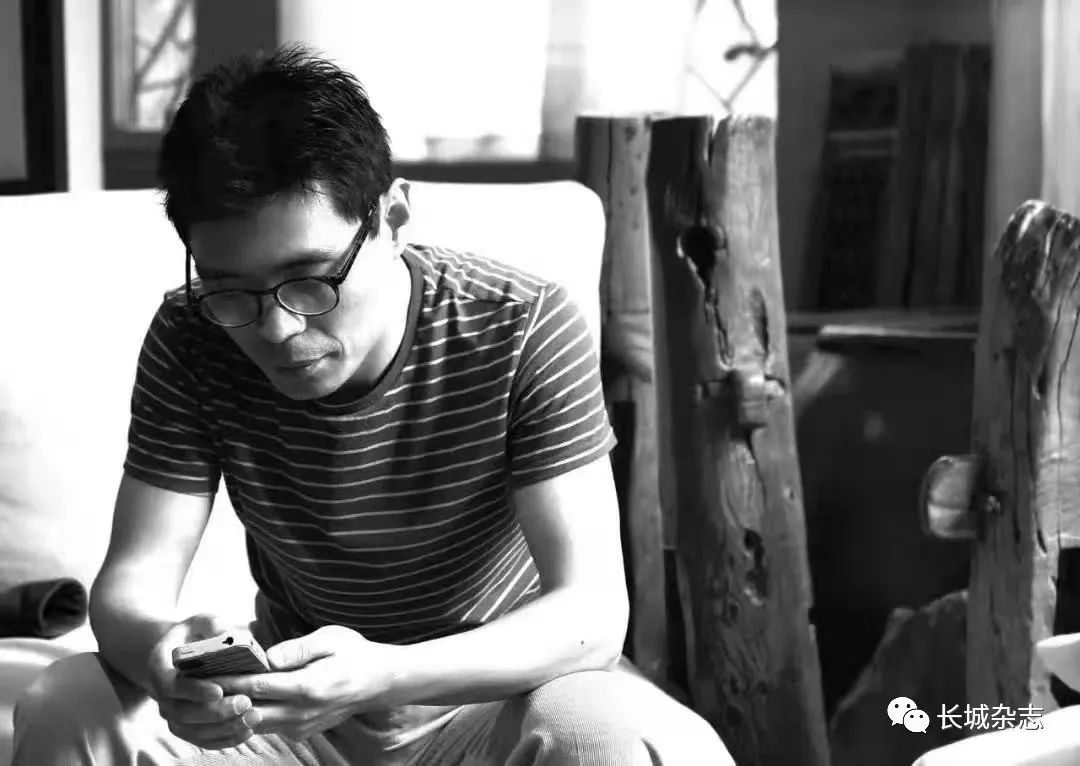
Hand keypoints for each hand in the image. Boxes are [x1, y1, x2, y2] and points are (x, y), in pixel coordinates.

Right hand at [147, 614, 260, 749]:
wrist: (181, 651)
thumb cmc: (195, 633)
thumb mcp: (202, 621)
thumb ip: (213, 624)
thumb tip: (228, 636)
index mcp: (159, 667)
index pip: (170, 685)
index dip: (193, 691)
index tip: (219, 691)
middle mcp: (160, 694)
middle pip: (182, 712)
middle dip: (214, 712)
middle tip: (245, 703)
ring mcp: (171, 712)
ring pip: (191, 731)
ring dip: (222, 729)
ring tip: (251, 719)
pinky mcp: (185, 725)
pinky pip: (201, 739)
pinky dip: (223, 739)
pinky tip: (247, 731)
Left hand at [214, 625, 398, 741]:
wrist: (379, 683)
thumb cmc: (355, 654)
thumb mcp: (330, 639)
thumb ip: (296, 648)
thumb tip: (266, 656)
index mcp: (307, 687)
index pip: (256, 686)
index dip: (227, 680)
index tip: (204, 672)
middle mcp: (301, 712)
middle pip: (248, 711)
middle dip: (222, 699)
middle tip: (196, 685)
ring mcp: (300, 726)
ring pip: (254, 724)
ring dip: (233, 710)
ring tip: (210, 693)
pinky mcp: (301, 732)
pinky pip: (267, 727)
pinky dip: (249, 716)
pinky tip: (237, 700)